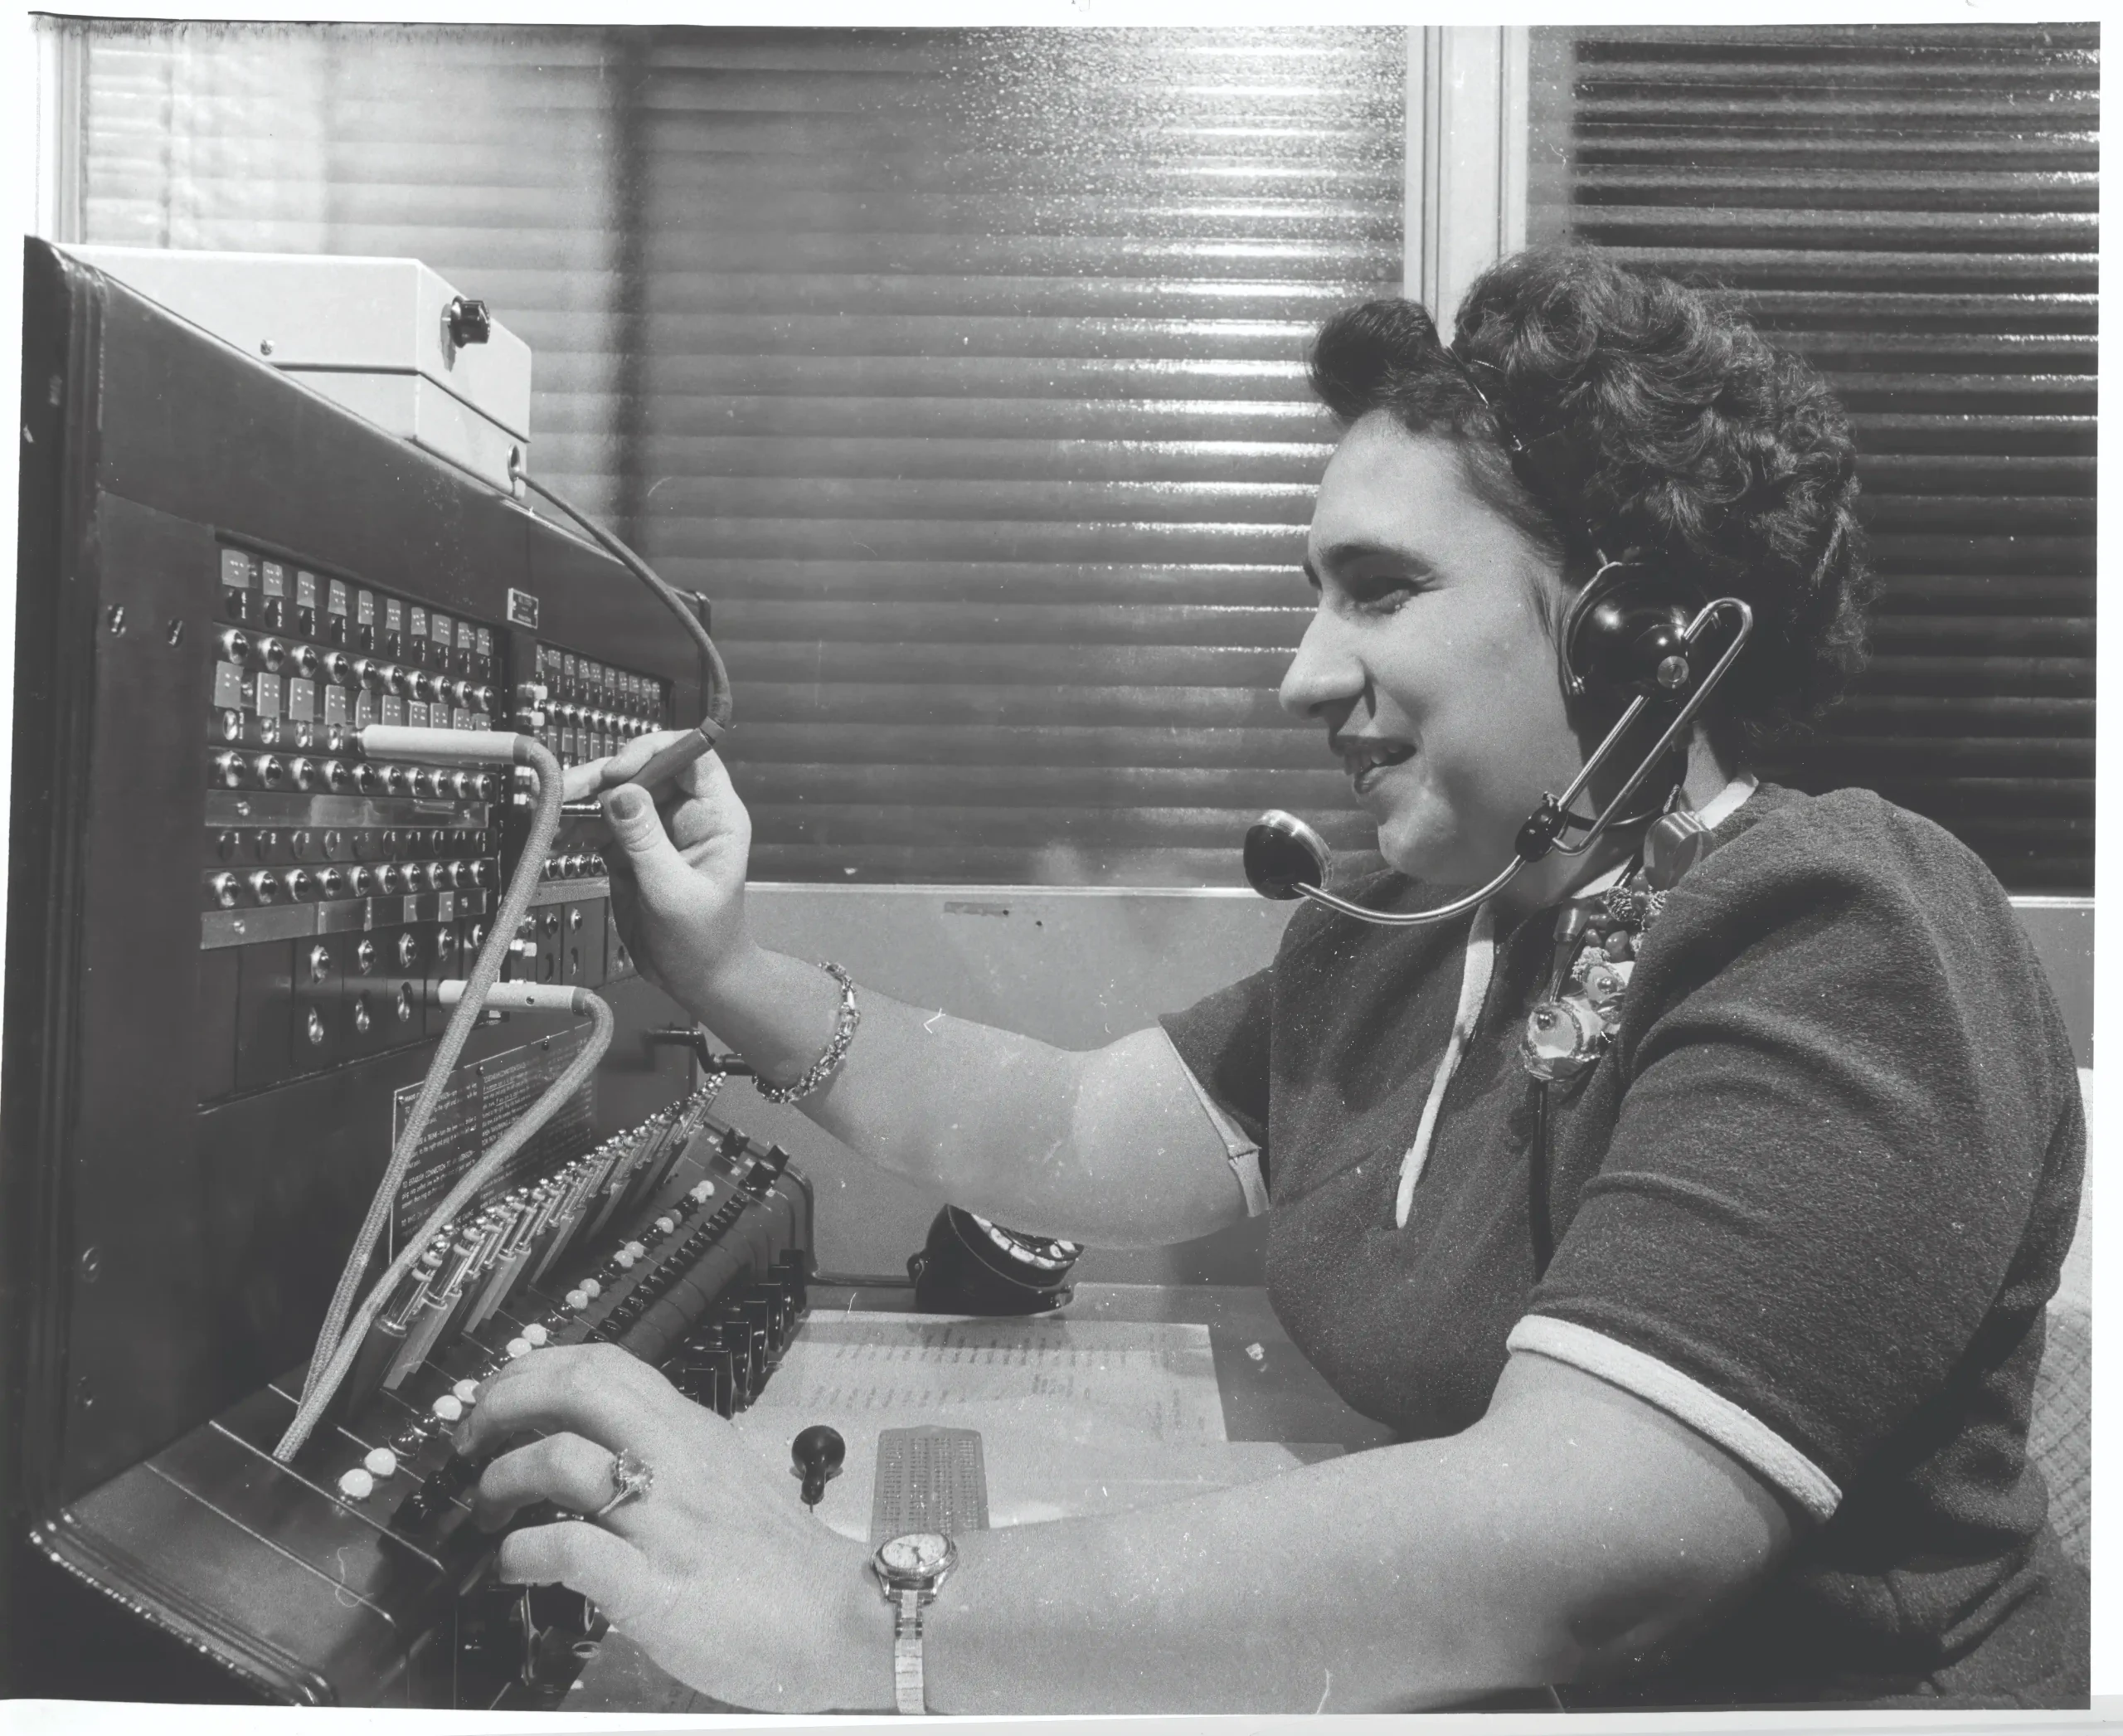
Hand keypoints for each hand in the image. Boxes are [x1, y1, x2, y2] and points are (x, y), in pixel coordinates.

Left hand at [458, 1343, 882, 1711]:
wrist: (841, 1620)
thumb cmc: (784, 1562)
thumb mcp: (729, 1476)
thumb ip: (673, 1453)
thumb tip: (607, 1444)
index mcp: (693, 1433)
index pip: (605, 1363)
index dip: (534, 1368)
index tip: (499, 1392)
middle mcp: (677, 1463)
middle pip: (575, 1388)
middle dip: (502, 1402)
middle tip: (473, 1441)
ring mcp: (665, 1523)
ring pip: (561, 1460)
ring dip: (503, 1479)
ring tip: (490, 1510)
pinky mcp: (657, 1588)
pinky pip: (571, 1551)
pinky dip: (524, 1553)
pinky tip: (515, 1567)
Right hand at [562, 735, 757, 1014]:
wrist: (694, 978)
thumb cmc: (704, 940)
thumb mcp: (673, 892)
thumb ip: (646, 843)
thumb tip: (622, 795)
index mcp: (715, 816)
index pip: (690, 757)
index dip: (654, 752)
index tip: (619, 770)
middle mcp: (685, 815)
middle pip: (644, 770)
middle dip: (605, 775)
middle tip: (570, 788)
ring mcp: (654, 830)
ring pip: (617, 793)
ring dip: (584, 796)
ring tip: (552, 806)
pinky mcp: (628, 847)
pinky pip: (600, 821)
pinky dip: (577, 822)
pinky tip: (558, 830)